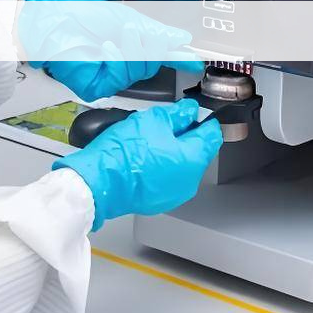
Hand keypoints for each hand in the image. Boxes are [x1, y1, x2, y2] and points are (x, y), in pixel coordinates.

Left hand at [17, 0, 203, 101]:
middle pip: (153, 64)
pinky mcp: (96, 86)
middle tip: (140, 31)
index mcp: (129, 43)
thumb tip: (181, 37)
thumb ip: (154, 30)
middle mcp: (121, 61)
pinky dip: (118, 60)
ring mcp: (109, 75)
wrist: (47, 21)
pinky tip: (108, 47)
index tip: (196, 58)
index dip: (178, 56)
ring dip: (134, 49)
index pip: (159, 53)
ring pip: (139, 71)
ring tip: (121, 34)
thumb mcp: (122, 15)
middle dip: (153, 45)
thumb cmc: (75, 15)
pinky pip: (120, 77)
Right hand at [52, 99, 221, 230]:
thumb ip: (177, 114)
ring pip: (181, 166)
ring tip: (148, 142)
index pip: (212, 135)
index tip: (192, 113)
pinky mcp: (158, 201)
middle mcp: (189, 181)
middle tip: (162, 125)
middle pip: (197, 152)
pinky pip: (167, 179)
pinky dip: (160, 168)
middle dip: (184, 136)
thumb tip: (188, 111)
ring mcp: (174, 194)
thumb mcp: (152, 120)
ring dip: (171, 152)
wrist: (99, 182)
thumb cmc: (123, 154)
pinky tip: (142, 158)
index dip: (203, 120)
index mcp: (193, 159)